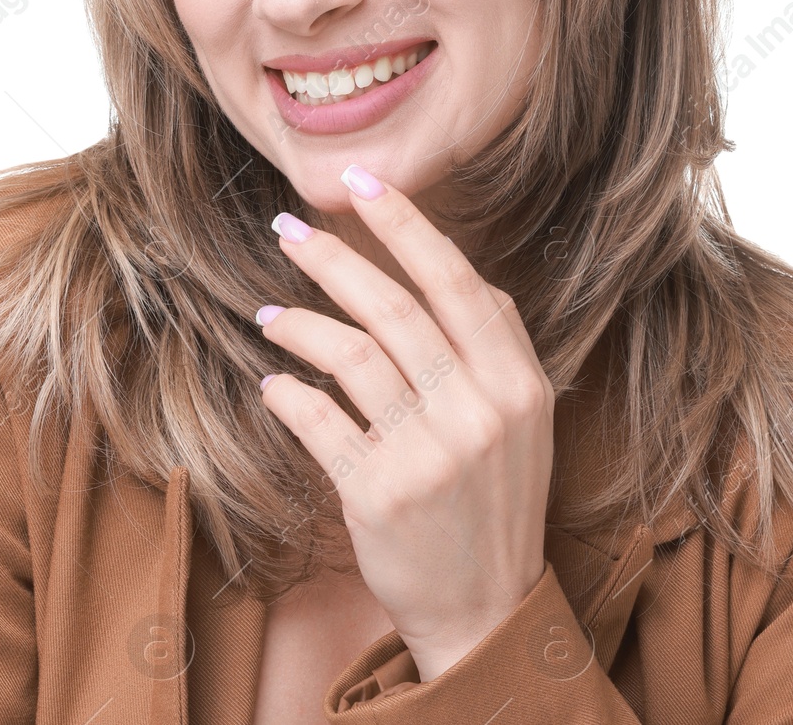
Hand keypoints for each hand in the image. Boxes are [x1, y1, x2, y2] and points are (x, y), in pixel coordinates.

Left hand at [257, 164, 555, 680]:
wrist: (485, 610)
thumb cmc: (495, 501)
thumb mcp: (523, 420)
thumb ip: (495, 345)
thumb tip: (449, 268)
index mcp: (519, 383)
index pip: (456, 282)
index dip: (405, 225)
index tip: (362, 182)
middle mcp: (480, 411)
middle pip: (394, 308)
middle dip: (332, 258)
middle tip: (287, 230)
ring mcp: (430, 454)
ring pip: (350, 356)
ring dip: (299, 325)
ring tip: (268, 316)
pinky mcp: (379, 494)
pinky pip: (318, 419)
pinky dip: (288, 393)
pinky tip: (273, 382)